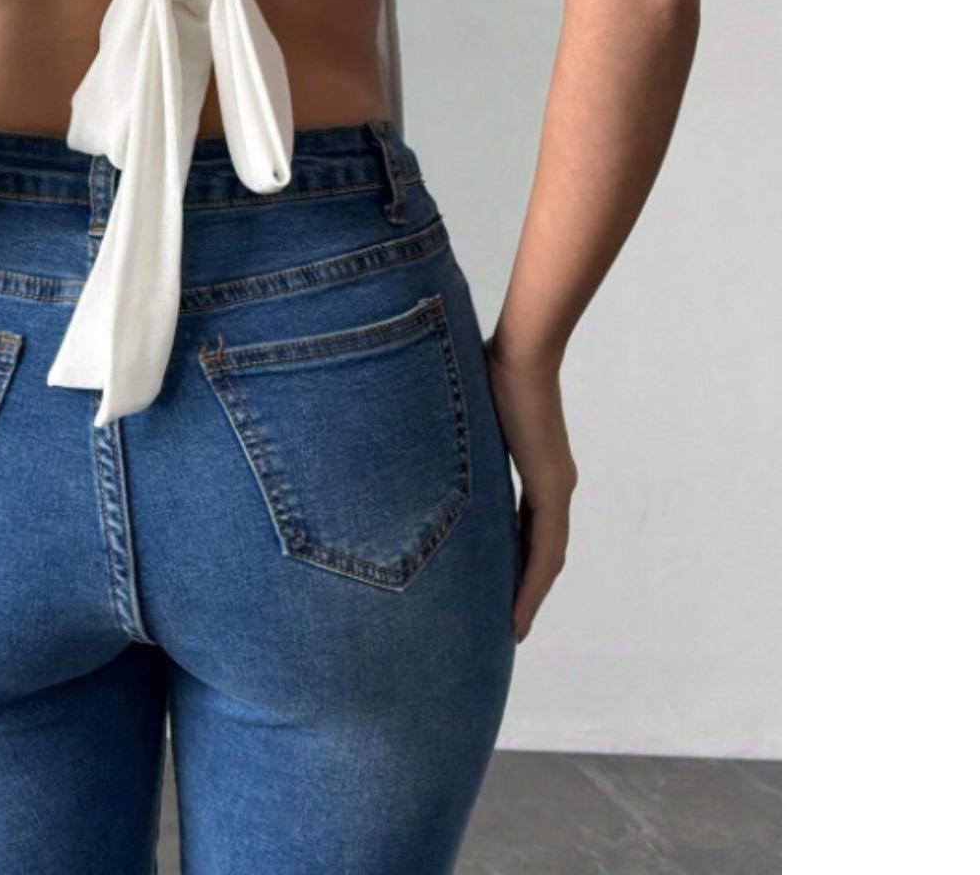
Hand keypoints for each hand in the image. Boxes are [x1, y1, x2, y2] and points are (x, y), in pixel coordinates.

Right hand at [485, 345, 577, 643]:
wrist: (522, 351)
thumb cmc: (490, 367)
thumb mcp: (470, 413)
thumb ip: (459, 434)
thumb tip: (422, 427)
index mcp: (537, 467)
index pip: (528, 526)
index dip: (517, 559)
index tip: (499, 586)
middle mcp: (555, 483)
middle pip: (541, 549)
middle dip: (523, 586)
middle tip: (504, 622)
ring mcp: (557, 487)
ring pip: (546, 558)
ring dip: (529, 595)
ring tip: (511, 629)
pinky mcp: (554, 488)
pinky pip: (546, 550)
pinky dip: (533, 584)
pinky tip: (519, 612)